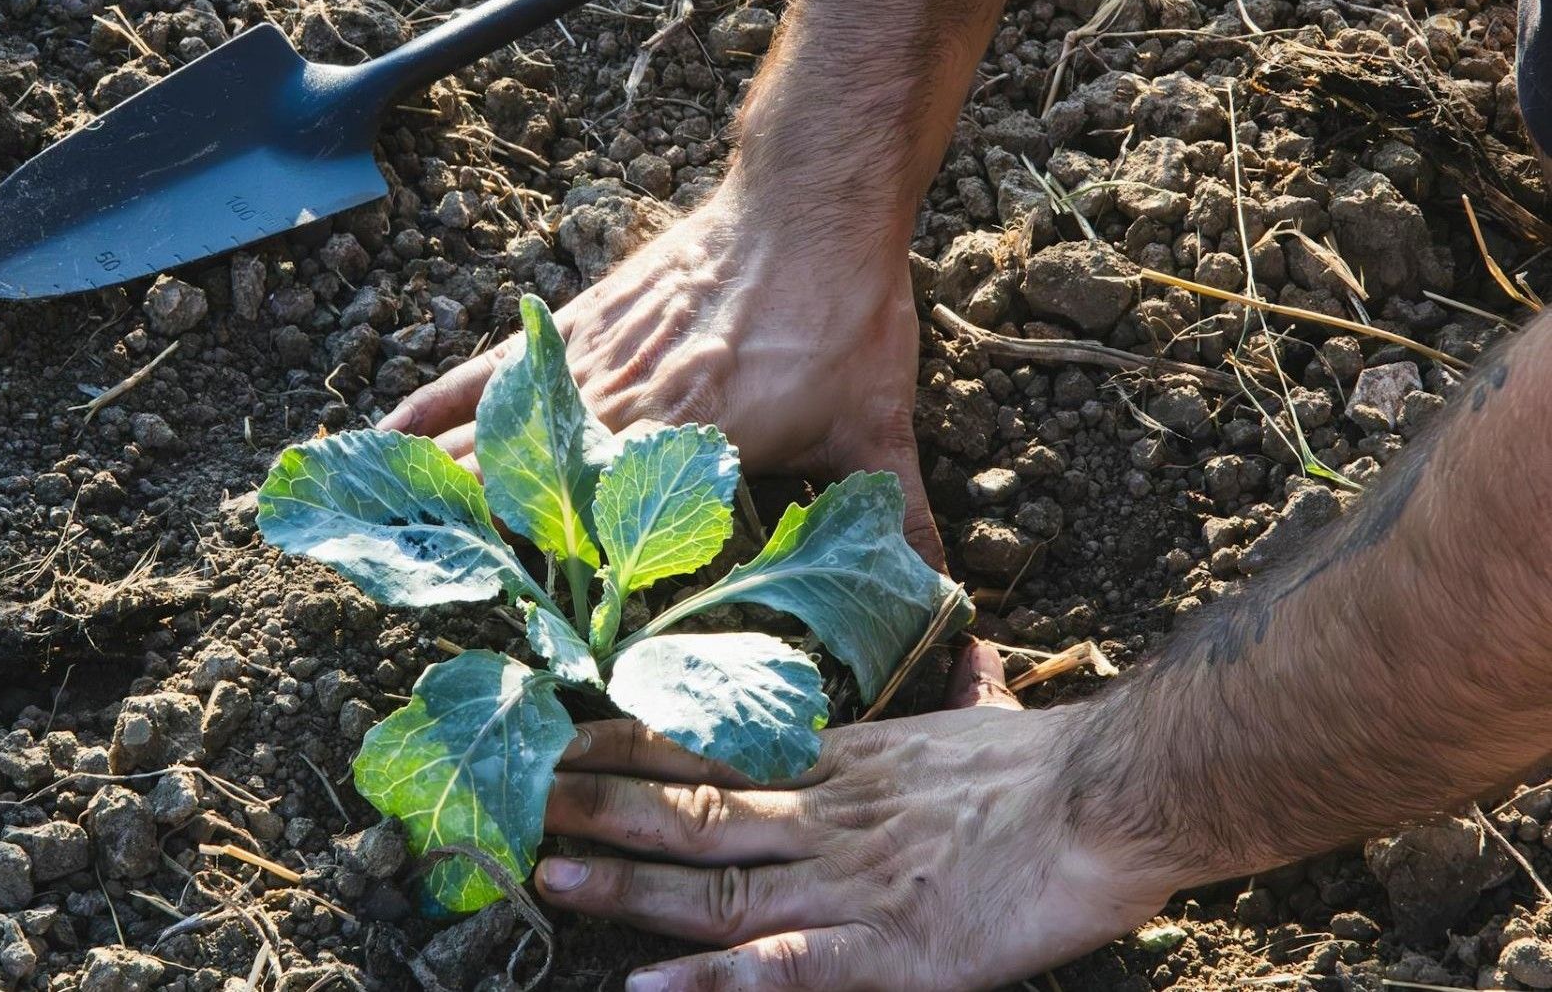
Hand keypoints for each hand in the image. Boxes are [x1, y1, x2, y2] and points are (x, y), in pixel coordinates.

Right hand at [376, 190, 941, 562]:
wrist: (808, 202)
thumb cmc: (840, 315)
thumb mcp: (877, 429)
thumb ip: (902, 524)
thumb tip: (957, 611)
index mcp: (685, 447)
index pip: (598, 534)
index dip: (554, 587)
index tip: (517, 635)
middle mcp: (619, 409)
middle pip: (521, 491)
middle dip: (472, 550)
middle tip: (420, 597)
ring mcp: (587, 362)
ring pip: (489, 433)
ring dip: (432, 485)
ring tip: (369, 529)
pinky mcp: (576, 326)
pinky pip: (488, 371)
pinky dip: (433, 404)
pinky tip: (386, 432)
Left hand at [531, 643, 1177, 990]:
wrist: (1116, 796)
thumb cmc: (1051, 766)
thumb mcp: (975, 720)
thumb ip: (946, 707)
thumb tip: (969, 672)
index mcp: (844, 764)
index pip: (715, 751)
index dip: (632, 747)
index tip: (563, 736)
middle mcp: (826, 816)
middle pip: (692, 807)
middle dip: (598, 804)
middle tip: (515, 792)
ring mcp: (849, 884)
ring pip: (717, 882)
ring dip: (628, 881)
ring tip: (549, 871)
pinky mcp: (888, 952)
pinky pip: (783, 970)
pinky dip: (712, 983)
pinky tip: (649, 990)